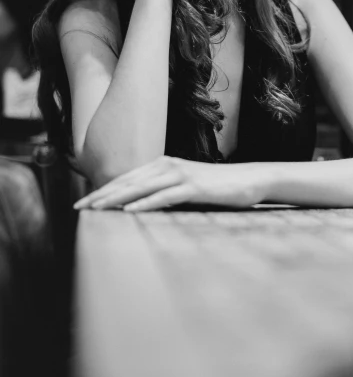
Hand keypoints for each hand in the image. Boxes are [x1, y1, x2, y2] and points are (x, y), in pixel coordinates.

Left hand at [73, 156, 267, 211]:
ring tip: (96, 208)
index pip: (126, 178)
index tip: (83, 203)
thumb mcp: (184, 188)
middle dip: (101, 194)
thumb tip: (139, 207)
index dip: (103, 190)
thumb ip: (163, 193)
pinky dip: (145, 203)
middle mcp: (168, 166)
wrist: (248, 180)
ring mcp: (181, 174)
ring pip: (141, 187)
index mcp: (163, 165)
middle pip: (128, 181)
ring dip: (116, 198)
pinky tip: (130, 211)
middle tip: (78, 207)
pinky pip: (164, 195)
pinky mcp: (194, 186)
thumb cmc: (215, 187)